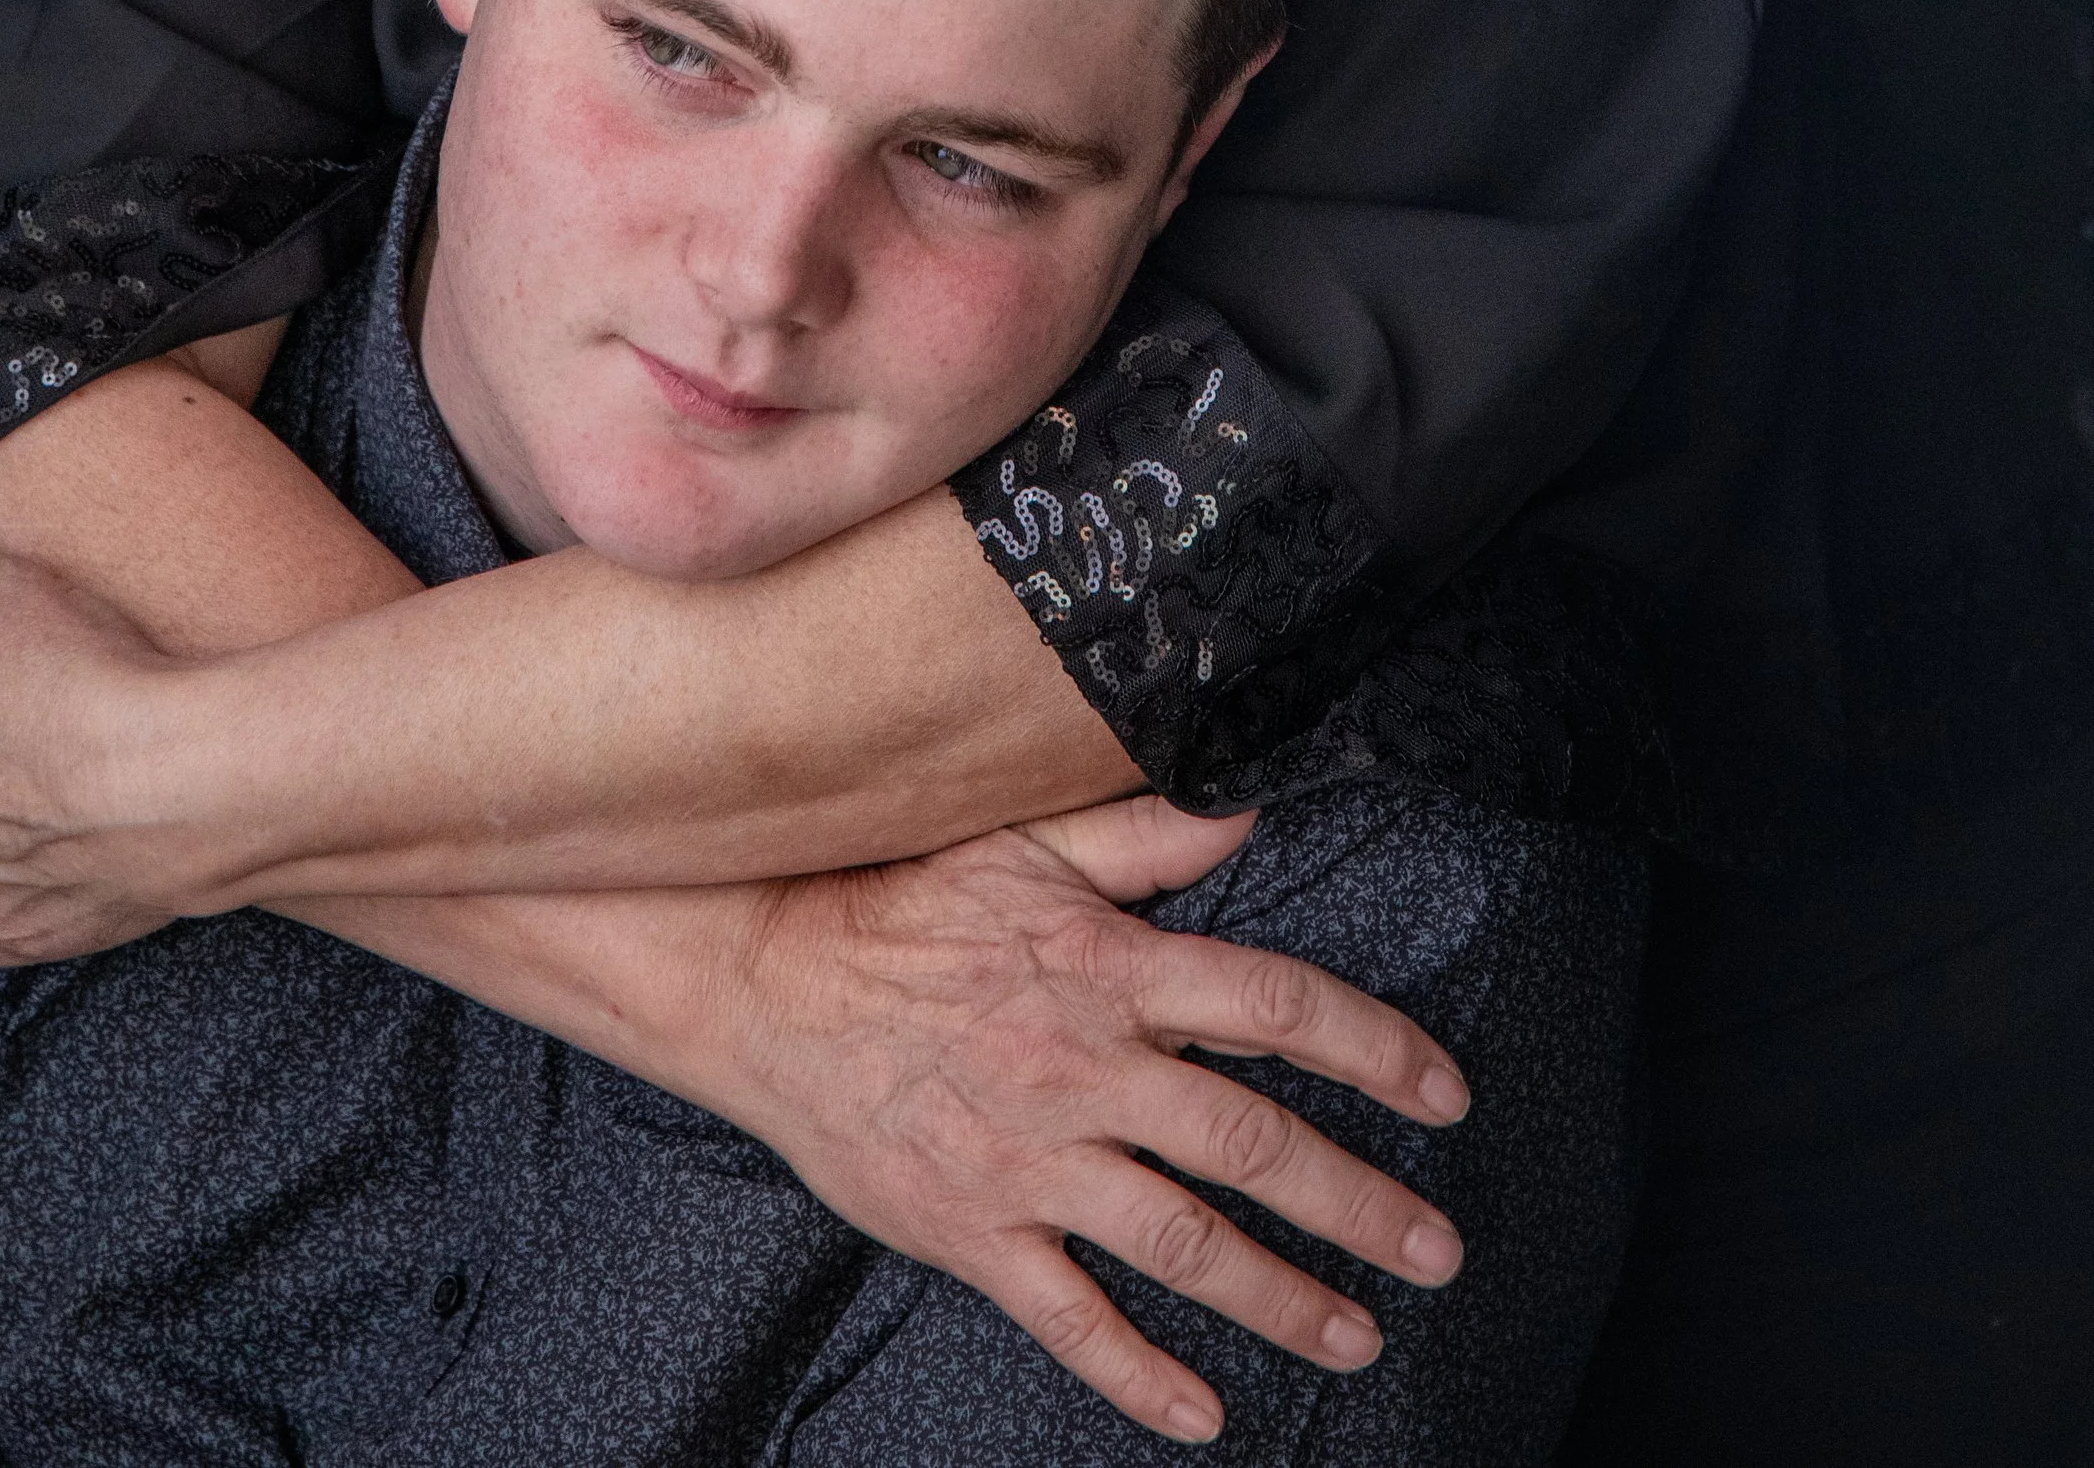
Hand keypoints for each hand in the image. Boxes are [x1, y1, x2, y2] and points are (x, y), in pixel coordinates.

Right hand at [590, 794, 1468, 1445]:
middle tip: (1438, 1251)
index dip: (1372, 1048)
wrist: (762, 978)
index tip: (1446, 1094)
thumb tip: (1250, 802)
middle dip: (1359, 1203)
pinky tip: (1204, 1414)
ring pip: (1183, 1242)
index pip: (1272, 1007)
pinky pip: (1071, 1317)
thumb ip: (1142, 835)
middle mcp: (1086, 1069)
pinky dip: (1141, 1375)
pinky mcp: (973, 1230)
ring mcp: (1031, 1160)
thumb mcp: (1020, 843)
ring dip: (1281, 1296)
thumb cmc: (898, 902)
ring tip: (1358, 1336)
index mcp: (1109, 970)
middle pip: (1252, 1142)